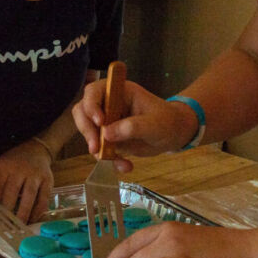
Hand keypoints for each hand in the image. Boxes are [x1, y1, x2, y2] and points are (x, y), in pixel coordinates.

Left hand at [0, 139, 54, 222]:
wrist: (36, 149)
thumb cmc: (11, 163)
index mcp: (2, 168)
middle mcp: (19, 170)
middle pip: (11, 196)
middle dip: (5, 214)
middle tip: (1, 229)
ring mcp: (35, 175)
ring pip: (28, 198)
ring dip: (22, 215)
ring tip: (16, 228)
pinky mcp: (48, 180)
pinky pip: (43, 199)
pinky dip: (37, 212)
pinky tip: (31, 220)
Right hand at [72, 79, 199, 171]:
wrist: (174, 135)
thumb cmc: (167, 122)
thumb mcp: (154, 124)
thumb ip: (132, 127)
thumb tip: (106, 134)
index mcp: (120, 91)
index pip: (94, 92)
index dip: (91, 105)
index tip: (100, 122)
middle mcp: (109, 104)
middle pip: (83, 111)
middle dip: (87, 130)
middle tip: (96, 148)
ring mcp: (107, 121)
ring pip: (88, 132)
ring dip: (98, 149)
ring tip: (118, 161)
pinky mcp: (109, 137)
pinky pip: (99, 148)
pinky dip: (109, 159)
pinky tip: (125, 166)